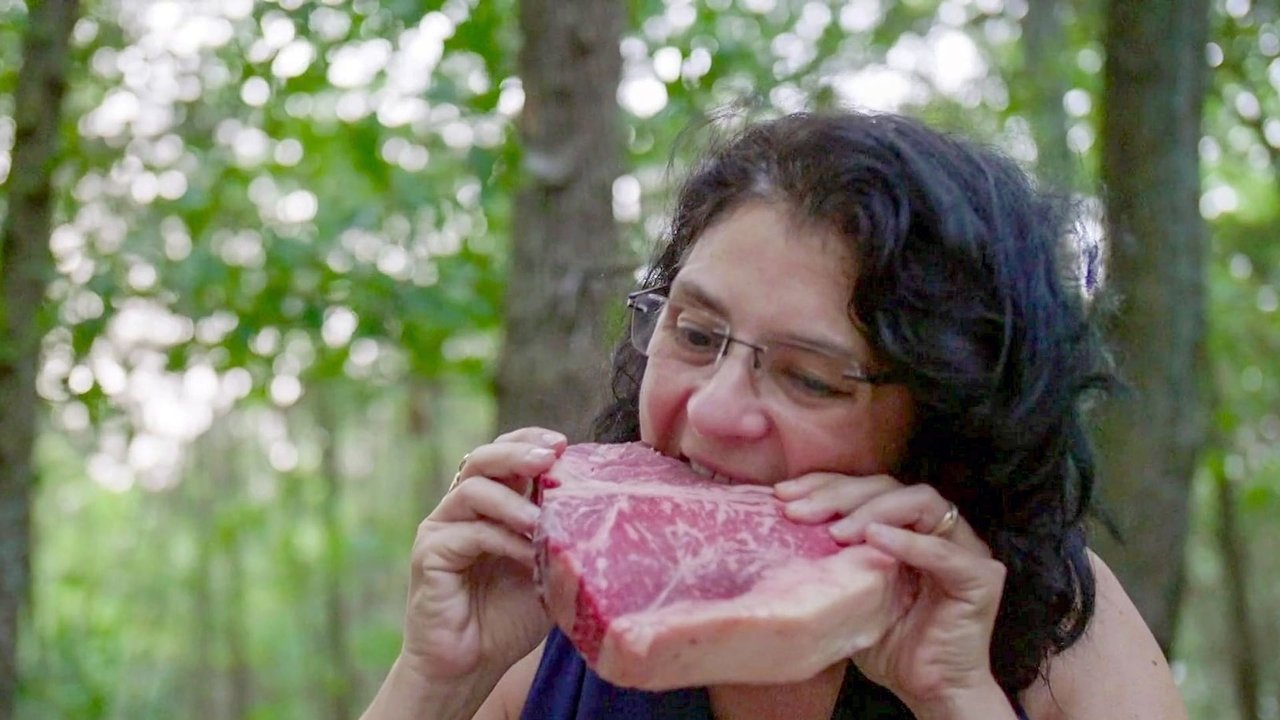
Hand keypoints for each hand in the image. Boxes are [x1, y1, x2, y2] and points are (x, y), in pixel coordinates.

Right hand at [399, 427, 564, 684]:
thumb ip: (560, 538)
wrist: (469, 667)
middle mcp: (462, 509)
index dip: (529, 441)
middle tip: (549, 456)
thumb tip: (600, 508)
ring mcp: (442, 528)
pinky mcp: (430, 554)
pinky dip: (502, 539)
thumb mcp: (546, 571)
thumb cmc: (508, 619)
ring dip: (512, 499)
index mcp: (490, 505)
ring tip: (540, 520)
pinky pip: (468, 532)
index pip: (504, 455)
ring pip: (473, 489)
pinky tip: (527, 555)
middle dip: (518, 452)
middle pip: (483, 458)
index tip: (562, 443)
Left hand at [775, 474, 1008, 713]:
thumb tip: (784, 531)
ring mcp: (963, 548)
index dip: (825, 484)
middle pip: (888, 486)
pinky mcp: (980, 577)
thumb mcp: (850, 594)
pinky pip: (944, 552)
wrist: (929, 691)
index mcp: (905, 527)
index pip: (865, 488)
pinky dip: (909, 542)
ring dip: (873, 511)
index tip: (784, 494)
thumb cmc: (889, 645)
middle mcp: (937, 529)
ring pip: (920, 501)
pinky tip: (874, 538)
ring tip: (837, 532)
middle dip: (839, 494)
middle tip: (799, 512)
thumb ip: (834, 560)